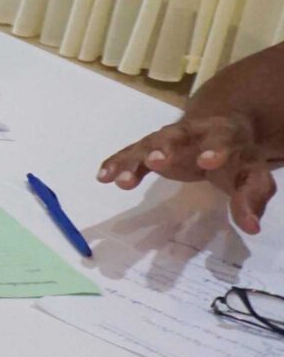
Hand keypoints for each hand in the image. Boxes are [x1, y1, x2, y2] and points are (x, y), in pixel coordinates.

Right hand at [99, 111, 278, 234]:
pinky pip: (131, 153)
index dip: (214, 149)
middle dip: (165, 148)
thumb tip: (251, 226)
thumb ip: (252, 197)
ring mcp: (167, 138)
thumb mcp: (253, 175)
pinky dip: (118, 163)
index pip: (221, 138)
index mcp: (224, 134)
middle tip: (154, 162)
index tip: (206, 161)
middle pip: (176, 135)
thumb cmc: (236, 158)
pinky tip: (103, 177)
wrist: (220, 129)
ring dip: (134, 160)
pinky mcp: (150, 148)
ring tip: (121, 181)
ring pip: (148, 144)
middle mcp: (192, 131)